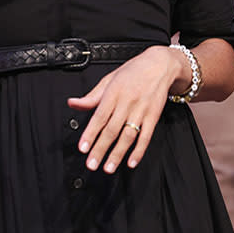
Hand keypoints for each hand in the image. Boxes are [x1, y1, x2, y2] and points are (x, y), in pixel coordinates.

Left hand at [67, 45, 182, 172]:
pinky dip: (139, 151)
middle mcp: (127, 102)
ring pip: (128, 135)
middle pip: (112, 129)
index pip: (99, 116)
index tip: (83, 148)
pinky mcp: (154, 116)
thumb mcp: (109, 79)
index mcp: (114, 92)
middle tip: (92, 164)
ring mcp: (141, 110)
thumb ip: (91, 96)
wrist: (160, 65)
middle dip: (101, 149)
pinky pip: (146, 136)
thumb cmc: (133, 72)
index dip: (90, 134)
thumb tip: (73, 103)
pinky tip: (132, 162)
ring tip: (108, 168)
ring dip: (118, 154)